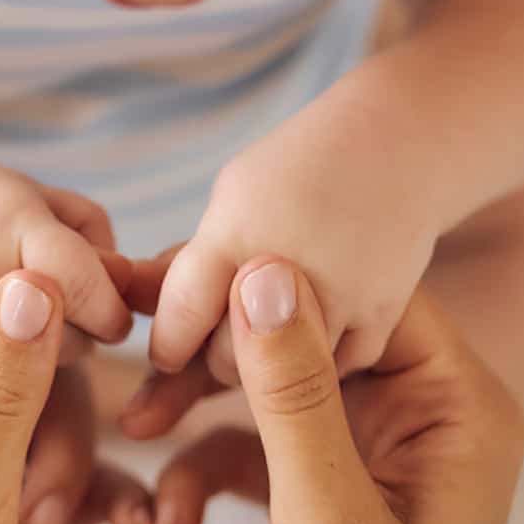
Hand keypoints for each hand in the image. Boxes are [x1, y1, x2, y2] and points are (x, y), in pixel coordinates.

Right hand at [0, 149, 134, 399]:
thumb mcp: (42, 199)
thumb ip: (96, 244)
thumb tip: (126, 297)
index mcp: (11, 223)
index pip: (92, 289)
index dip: (112, 310)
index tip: (110, 315)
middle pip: (65, 341)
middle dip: (73, 332)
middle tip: (51, 311)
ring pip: (25, 378)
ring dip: (32, 362)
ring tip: (8, 321)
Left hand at [0, 272, 151, 523]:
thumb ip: (1, 395)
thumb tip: (30, 282)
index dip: (20, 328)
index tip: (91, 331)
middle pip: (13, 373)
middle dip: (50, 435)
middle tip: (45, 504)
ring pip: (54, 423)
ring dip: (76, 473)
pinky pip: (77, 476)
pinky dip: (106, 499)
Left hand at [146, 91, 438, 385]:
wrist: (395, 144)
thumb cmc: (294, 172)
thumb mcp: (229, 202)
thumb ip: (184, 267)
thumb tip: (128, 315)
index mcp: (233, 237)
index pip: (179, 321)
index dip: (168, 345)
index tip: (172, 347)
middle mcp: (285, 272)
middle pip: (224, 361)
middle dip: (216, 354)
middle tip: (228, 329)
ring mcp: (339, 298)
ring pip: (279, 379)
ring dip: (267, 364)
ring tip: (271, 323)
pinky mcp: (380, 318)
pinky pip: (331, 371)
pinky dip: (319, 356)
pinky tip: (318, 321)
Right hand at [152, 257, 523, 523]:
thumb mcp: (326, 520)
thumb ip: (295, 394)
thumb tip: (263, 273)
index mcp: (456, 410)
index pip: (370, 297)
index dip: (281, 279)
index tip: (190, 275)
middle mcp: (420, 421)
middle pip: (310, 336)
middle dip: (222, 351)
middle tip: (146, 343)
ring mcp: (369, 457)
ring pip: (270, 388)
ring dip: (199, 410)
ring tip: (137, 429)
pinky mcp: (321, 492)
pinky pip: (251, 446)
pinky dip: (203, 469)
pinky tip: (172, 518)